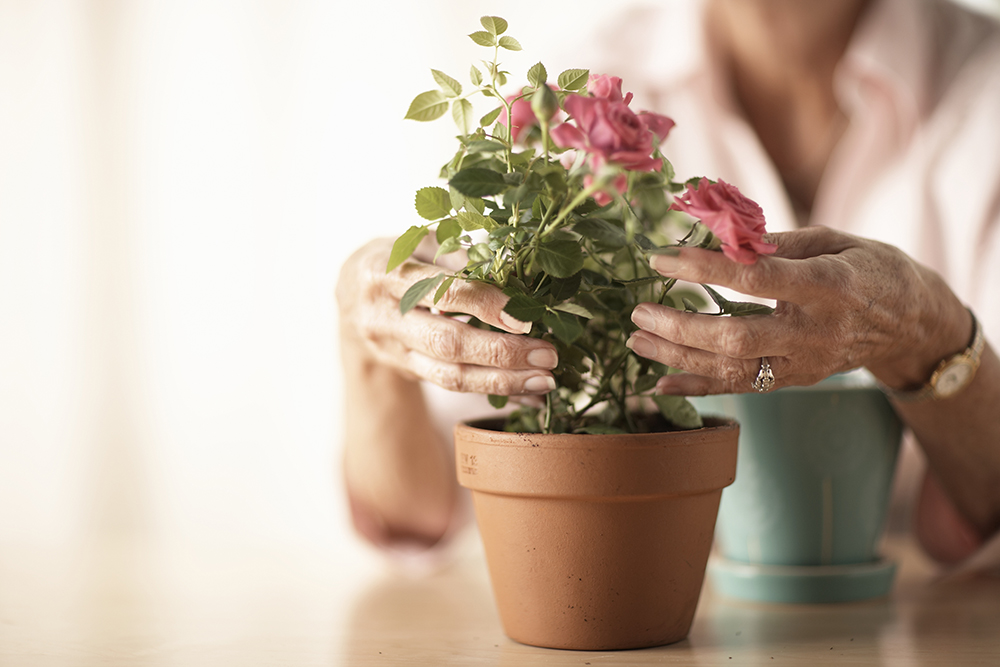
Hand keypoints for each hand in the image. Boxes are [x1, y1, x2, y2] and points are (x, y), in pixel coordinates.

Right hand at [336, 238, 557, 395]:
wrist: (352, 295)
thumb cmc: (398, 257)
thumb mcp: (421, 242)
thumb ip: (459, 256)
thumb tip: (514, 275)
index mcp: (386, 274)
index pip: (441, 293)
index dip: (484, 305)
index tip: (524, 317)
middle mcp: (384, 317)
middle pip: (447, 343)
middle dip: (501, 353)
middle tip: (547, 355)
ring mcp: (394, 350)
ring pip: (450, 376)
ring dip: (502, 382)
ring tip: (544, 381)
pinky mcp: (408, 371)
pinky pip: (454, 386)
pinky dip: (495, 391)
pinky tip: (528, 394)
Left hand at [626, 226, 971, 395]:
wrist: (910, 324)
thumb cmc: (867, 267)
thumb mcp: (833, 239)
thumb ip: (776, 241)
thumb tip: (716, 233)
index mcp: (828, 285)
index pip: (755, 278)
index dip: (704, 269)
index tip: (661, 258)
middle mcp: (814, 331)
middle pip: (737, 337)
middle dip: (680, 326)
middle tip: (639, 311)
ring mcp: (804, 363)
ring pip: (733, 369)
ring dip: (678, 356)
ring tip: (637, 339)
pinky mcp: (795, 381)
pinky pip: (740, 390)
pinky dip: (697, 388)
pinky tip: (660, 383)